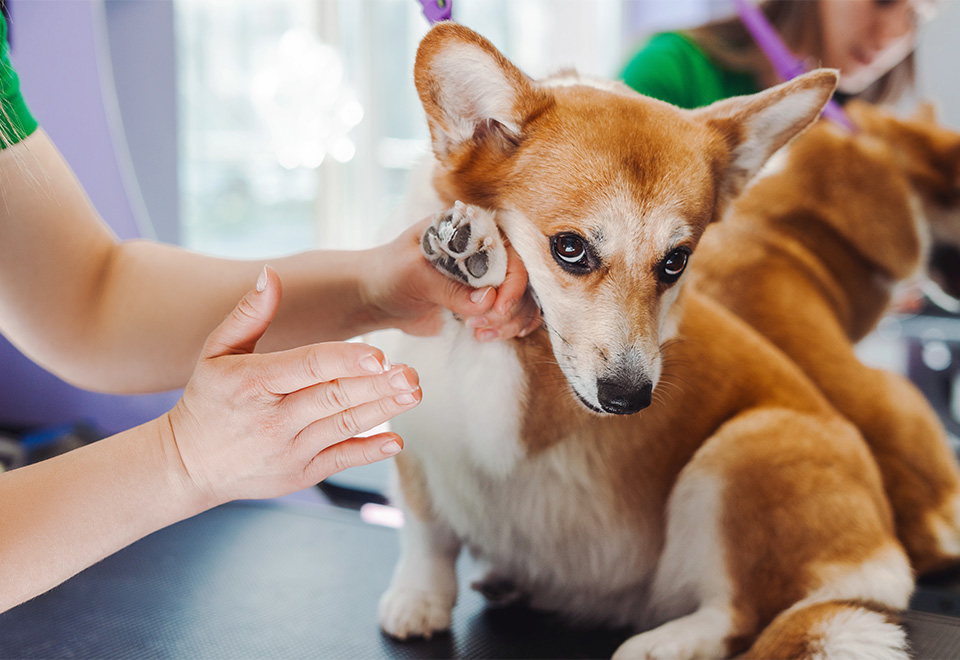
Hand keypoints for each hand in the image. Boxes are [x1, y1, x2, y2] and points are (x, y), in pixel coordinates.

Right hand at [164, 266, 420, 504]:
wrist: (189, 464)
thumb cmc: (209, 400)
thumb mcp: (216, 352)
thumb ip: (248, 314)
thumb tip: (270, 275)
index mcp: (253, 383)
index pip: (306, 367)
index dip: (344, 361)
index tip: (378, 355)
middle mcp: (272, 420)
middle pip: (333, 398)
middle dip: (376, 385)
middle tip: (410, 374)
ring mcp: (288, 450)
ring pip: (343, 426)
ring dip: (382, 410)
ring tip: (412, 393)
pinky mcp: (299, 474)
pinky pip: (340, 460)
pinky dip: (368, 452)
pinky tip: (395, 441)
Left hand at [362, 218, 540, 338]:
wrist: (376, 297)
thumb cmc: (390, 272)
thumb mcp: (414, 274)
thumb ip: (449, 288)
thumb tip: (486, 301)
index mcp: (471, 231)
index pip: (511, 252)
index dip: (513, 282)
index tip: (498, 308)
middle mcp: (486, 251)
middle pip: (523, 279)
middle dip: (508, 308)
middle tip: (479, 325)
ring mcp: (488, 277)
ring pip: (523, 300)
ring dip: (508, 322)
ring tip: (478, 332)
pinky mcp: (484, 301)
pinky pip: (512, 315)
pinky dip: (508, 328)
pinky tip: (488, 336)